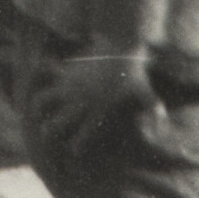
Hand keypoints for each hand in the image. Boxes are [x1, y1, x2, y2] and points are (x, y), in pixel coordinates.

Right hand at [29, 47, 156, 156]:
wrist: (121, 47)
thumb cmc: (133, 71)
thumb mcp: (144, 91)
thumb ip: (152, 106)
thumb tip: (164, 118)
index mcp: (98, 109)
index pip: (84, 134)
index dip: (78, 144)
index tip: (74, 150)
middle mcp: (80, 101)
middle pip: (57, 123)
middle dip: (50, 131)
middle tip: (47, 134)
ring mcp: (71, 86)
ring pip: (44, 100)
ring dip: (38, 105)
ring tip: (36, 109)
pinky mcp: (66, 71)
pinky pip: (46, 72)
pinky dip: (40, 72)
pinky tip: (35, 72)